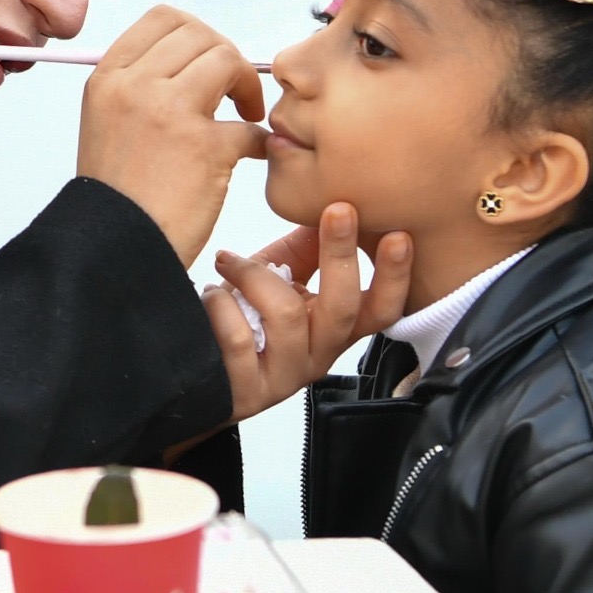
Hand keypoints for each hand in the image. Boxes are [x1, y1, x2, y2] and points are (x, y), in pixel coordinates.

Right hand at [76, 5, 268, 266]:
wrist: (113, 249)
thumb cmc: (116, 194)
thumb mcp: (105, 122)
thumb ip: (140, 87)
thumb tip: (192, 63)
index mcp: (109, 77)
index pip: (163, 19)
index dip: (197, 35)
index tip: (206, 61)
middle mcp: (136, 86)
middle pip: (201, 35)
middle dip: (226, 58)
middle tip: (233, 92)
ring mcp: (170, 113)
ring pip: (227, 62)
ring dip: (247, 86)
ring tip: (244, 116)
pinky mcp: (206, 148)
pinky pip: (250, 125)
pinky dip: (258, 138)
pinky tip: (251, 153)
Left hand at [201, 203, 412, 421]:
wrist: (194, 367)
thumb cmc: (241, 316)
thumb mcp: (279, 276)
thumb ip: (308, 247)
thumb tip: (334, 202)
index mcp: (333, 329)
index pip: (382, 310)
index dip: (396, 277)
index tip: (398, 234)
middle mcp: (319, 357)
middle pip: (344, 309)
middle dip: (342, 254)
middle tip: (336, 210)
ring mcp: (285, 378)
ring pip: (286, 314)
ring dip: (252, 276)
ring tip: (227, 264)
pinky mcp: (248, 391)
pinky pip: (240, 334)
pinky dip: (220, 302)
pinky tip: (210, 297)